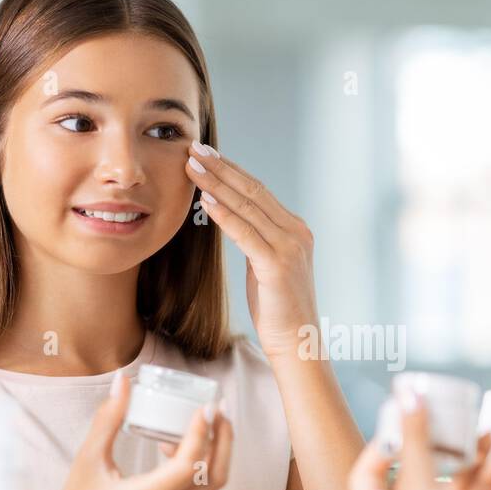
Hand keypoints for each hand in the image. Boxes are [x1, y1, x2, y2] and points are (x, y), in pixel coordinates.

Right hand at [44, 371, 232, 489]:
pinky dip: (202, 475)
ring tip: (194, 428)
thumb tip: (123, 381)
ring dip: (211, 456)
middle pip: (214, 477)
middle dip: (222, 438)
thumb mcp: (86, 463)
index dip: (203, 432)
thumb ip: (107, 420)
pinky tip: (182, 456)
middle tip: (219, 410)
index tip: (207, 406)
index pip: (190, 465)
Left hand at [185, 142, 317, 361]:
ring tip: (192, 166)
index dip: (231, 170)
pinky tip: (206, 200)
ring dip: (217, 183)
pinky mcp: (278, 265)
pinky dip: (225, 215)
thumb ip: (257, 240)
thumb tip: (233, 219)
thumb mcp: (267, 266)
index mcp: (295, 229)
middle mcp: (296, 232)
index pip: (258, 191)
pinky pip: (246, 234)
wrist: (298, 342)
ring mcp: (290, 247)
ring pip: (248, 206)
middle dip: (221, 167)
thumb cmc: (278, 309)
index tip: (206, 155)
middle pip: (252, 191)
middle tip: (194, 148)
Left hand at [348, 393, 490, 489]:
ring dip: (465, 461)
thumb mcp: (420, 488)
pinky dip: (481, 483)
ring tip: (483, 435)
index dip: (382, 444)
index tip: (404, 422)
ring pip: (446, 486)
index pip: (367, 471)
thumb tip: (409, 396)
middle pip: (412, 473)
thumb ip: (417, 439)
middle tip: (449, 421)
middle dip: (434, 447)